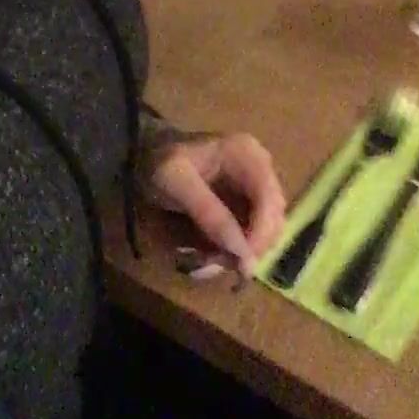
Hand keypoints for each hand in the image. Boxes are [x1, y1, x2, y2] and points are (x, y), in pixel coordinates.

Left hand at [143, 132, 285, 276]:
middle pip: (273, 220)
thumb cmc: (159, 162)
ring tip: (206, 262)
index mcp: (246, 154)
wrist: (145, 153)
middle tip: (215, 265)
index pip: (270, 201)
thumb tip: (242, 253)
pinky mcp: (245, 202)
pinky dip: (231, 250)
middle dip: (247, 248)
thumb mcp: (176, 183)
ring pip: (263, 232)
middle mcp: (259, 168)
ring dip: (237, 253)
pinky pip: (249, 234)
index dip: (260, 236)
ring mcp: (254, 186)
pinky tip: (208, 255)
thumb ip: (209, 214)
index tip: (240, 265)